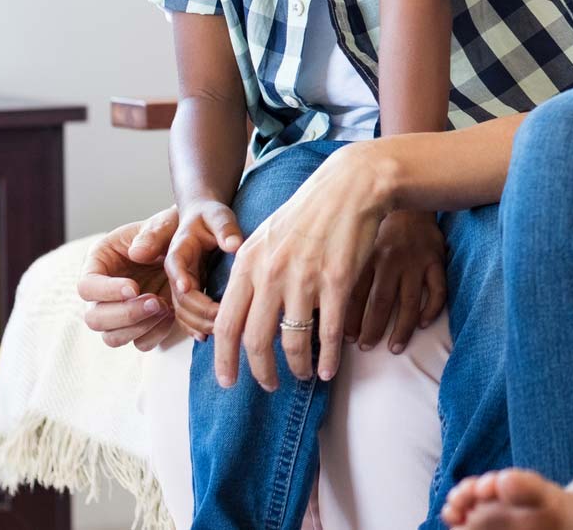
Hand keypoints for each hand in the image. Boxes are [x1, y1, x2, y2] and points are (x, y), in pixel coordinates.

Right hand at [77, 207, 180, 351]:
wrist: (192, 249)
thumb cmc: (171, 231)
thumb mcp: (164, 224)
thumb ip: (152, 234)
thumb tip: (136, 253)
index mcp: (99, 262)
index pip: (86, 286)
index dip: (106, 291)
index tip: (134, 288)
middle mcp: (103, 292)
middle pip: (94, 318)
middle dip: (125, 314)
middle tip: (155, 301)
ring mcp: (120, 312)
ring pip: (112, 337)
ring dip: (139, 328)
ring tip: (165, 307)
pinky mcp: (140, 326)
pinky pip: (140, 343)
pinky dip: (155, 335)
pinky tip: (171, 315)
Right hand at [165, 198, 244, 338]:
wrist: (203, 219)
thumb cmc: (211, 216)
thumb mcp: (218, 215)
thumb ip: (225, 228)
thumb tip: (234, 245)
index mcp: (179, 249)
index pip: (175, 264)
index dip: (180, 277)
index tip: (188, 288)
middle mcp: (175, 271)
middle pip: (179, 296)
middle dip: (198, 309)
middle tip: (221, 317)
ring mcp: (179, 285)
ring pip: (181, 311)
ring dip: (197, 323)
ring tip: (221, 330)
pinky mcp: (187, 295)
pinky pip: (185, 316)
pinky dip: (194, 327)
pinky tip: (207, 336)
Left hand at [212, 142, 395, 389]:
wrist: (348, 187)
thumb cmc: (306, 213)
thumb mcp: (264, 238)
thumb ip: (248, 273)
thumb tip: (236, 312)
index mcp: (247, 264)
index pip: (226, 324)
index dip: (224, 359)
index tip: (227, 381)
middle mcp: (271, 274)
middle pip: (256, 341)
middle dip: (260, 373)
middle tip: (268, 385)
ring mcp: (304, 279)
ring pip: (293, 342)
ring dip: (296, 367)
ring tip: (301, 375)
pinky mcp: (336, 282)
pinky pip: (328, 333)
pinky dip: (329, 358)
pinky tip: (329, 370)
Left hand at [341, 209, 445, 355]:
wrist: (407, 195)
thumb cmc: (376, 223)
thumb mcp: (355, 238)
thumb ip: (342, 266)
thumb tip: (320, 299)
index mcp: (368, 255)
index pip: (355, 294)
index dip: (349, 319)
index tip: (344, 339)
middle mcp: (391, 259)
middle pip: (381, 302)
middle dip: (372, 329)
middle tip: (365, 347)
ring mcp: (415, 261)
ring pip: (409, 301)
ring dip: (401, 328)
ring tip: (394, 348)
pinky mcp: (436, 260)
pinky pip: (438, 289)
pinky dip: (432, 308)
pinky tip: (424, 324)